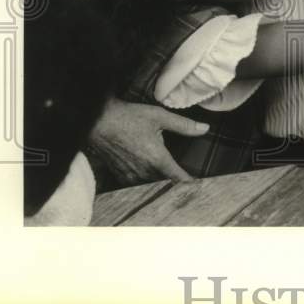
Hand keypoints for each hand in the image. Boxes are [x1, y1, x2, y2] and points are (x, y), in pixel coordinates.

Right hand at [87, 97, 207, 185]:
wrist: (99, 121)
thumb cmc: (129, 117)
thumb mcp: (160, 116)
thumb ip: (184, 125)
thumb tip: (205, 129)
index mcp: (157, 158)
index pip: (179, 178)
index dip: (190, 184)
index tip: (199, 186)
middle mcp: (144, 171)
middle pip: (166, 183)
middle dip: (175, 182)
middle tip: (186, 182)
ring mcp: (131, 175)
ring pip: (151, 184)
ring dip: (160, 182)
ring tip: (168, 179)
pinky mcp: (120, 175)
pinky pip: (137, 183)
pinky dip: (145, 180)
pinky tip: (148, 173)